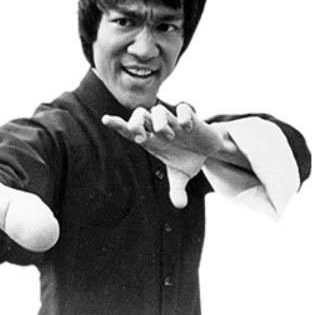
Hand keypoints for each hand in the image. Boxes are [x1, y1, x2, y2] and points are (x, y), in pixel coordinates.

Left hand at [102, 103, 224, 207]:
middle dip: (136, 123)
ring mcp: (174, 120)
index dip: (117, 125)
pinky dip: (184, 117)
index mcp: (151, 140)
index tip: (105, 119)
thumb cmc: (187, 159)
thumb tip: (179, 205)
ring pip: (158, 109)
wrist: (209, 148)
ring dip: (161, 123)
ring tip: (171, 136)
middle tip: (141, 138)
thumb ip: (176, 189)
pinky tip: (189, 128)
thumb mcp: (181, 176)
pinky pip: (183, 108)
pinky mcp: (190, 116)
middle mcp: (159, 128)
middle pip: (139, 114)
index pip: (130, 130)